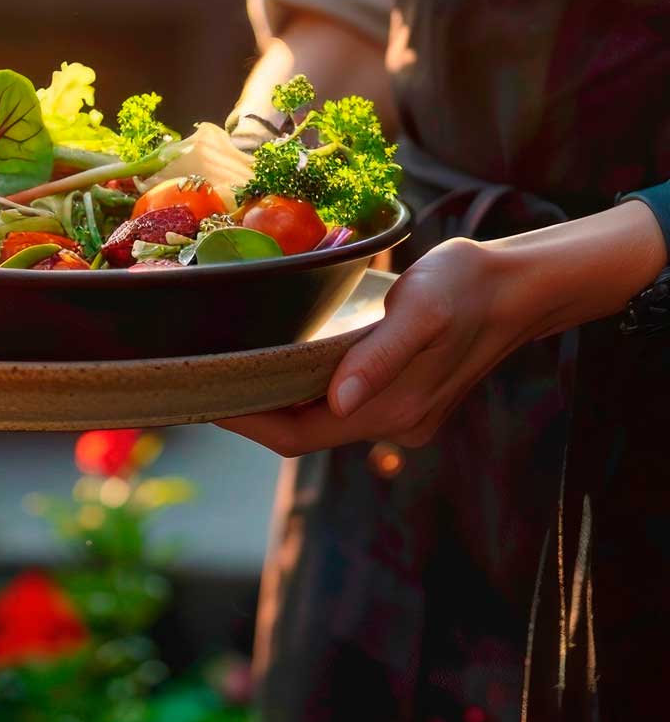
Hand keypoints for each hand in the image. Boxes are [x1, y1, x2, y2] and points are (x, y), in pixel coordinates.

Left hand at [219, 238, 525, 453]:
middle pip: (303, 432)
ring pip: (321, 419)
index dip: (247, 423)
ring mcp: (400, 416)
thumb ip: (380, 357)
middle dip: (254, 411)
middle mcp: (393, 424)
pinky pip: (341, 406)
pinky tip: (286, 362)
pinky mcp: (404, 400)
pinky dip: (307, 390)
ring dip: (279, 401)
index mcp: (392, 409)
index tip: (203, 397)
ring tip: (233, 368)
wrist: (517, 286)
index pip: (297, 435)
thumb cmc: (466, 287)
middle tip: (204, 378)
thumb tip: (338, 402)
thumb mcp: (422, 310)